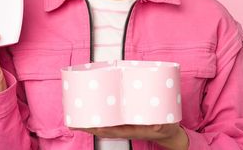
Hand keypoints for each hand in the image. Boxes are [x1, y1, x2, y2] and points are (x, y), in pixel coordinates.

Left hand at [70, 122, 188, 149]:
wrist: (169, 133)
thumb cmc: (166, 130)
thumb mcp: (166, 127)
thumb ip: (161, 126)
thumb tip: (157, 125)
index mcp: (132, 131)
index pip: (110, 131)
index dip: (98, 127)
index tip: (87, 123)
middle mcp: (125, 128)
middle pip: (102, 127)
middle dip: (87, 123)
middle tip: (73, 116)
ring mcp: (125, 124)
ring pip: (104, 123)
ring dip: (91, 119)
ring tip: (77, 112)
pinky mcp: (127, 119)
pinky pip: (110, 118)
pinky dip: (100, 115)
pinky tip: (95, 109)